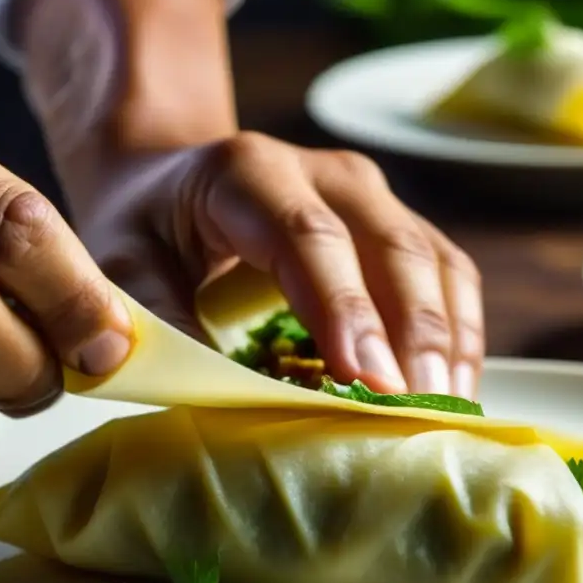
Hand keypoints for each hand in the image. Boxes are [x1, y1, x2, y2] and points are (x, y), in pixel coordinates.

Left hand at [80, 132, 483, 396]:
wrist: (170, 179)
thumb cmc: (147, 225)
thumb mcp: (125, 265)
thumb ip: (158, 321)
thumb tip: (216, 396)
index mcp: (247, 173)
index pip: (306, 237)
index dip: (341, 308)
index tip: (364, 381)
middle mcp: (322, 172)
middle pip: (387, 245)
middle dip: (411, 333)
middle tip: (420, 409)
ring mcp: (368, 193)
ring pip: (430, 259)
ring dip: (445, 337)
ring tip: (448, 409)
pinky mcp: (395, 220)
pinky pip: (445, 271)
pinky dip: (457, 330)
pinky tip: (452, 385)